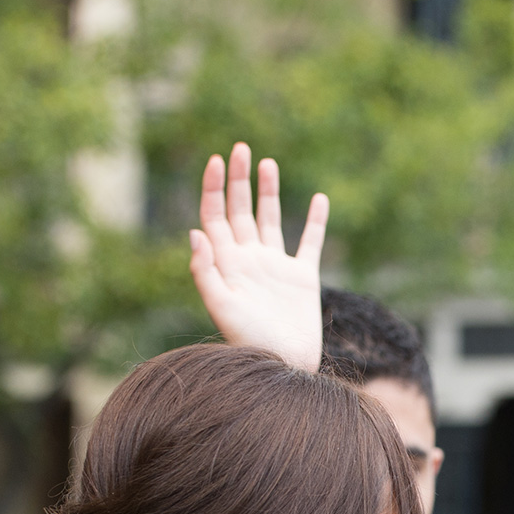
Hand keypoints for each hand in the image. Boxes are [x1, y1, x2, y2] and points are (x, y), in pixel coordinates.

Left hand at [188, 142, 328, 371]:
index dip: (213, 187)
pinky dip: (315, 221)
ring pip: (270, 219)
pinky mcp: (302, 278)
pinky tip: (319, 200)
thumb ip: (205, 270)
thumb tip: (195, 231)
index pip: (214, 215)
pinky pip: (309, 242)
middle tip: (240, 147)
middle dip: (238, 179)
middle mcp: (249, 259)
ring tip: (267, 163)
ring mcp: (276, 267)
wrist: (284, 366)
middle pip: (240, 210)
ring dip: (268, 191)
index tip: (215, 160)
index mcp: (226, 263)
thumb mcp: (221, 307)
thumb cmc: (248, 342)